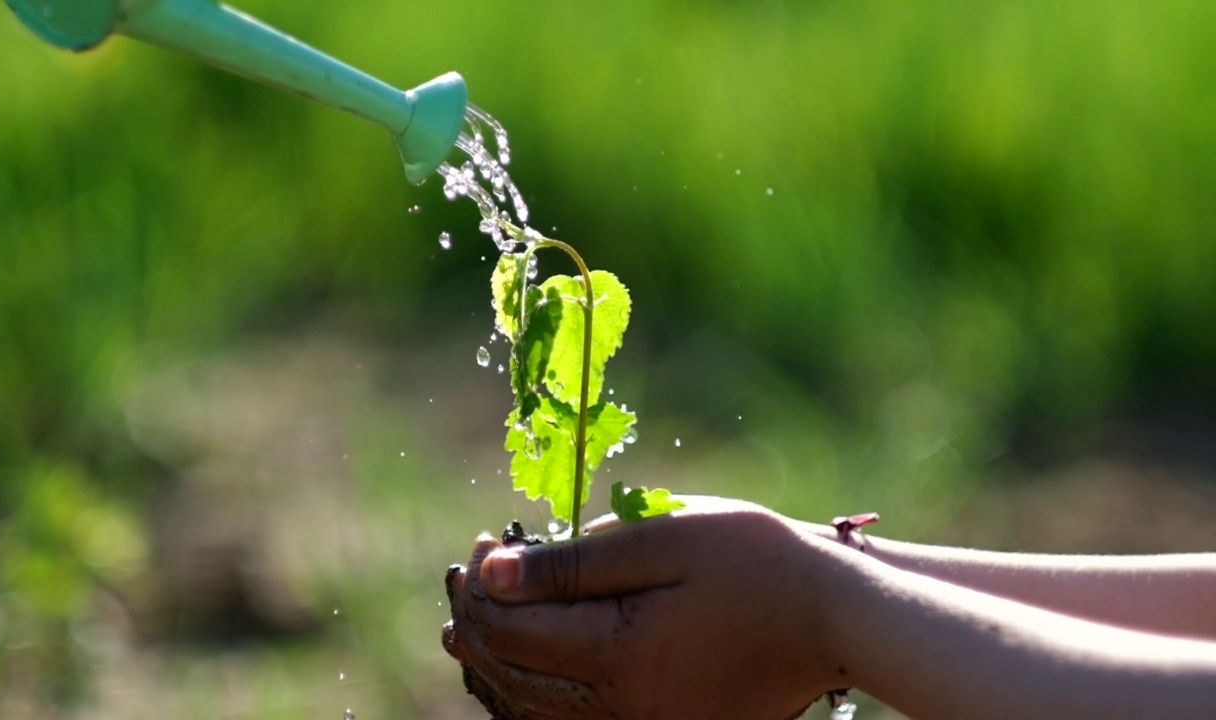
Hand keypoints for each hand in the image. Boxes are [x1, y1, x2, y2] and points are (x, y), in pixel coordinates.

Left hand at [443, 497, 855, 719]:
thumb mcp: (664, 539)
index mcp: (624, 651)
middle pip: (515, 674)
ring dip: (495, 665)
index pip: (515, 626)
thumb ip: (574, 562)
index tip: (479, 542)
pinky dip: (531, 696)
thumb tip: (493, 572)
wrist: (834, 618)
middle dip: (479, 625)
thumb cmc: (756, 561)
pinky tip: (519, 667)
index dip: (483, 585)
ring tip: (470, 627)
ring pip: (534, 710)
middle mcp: (625, 706)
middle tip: (464, 580)